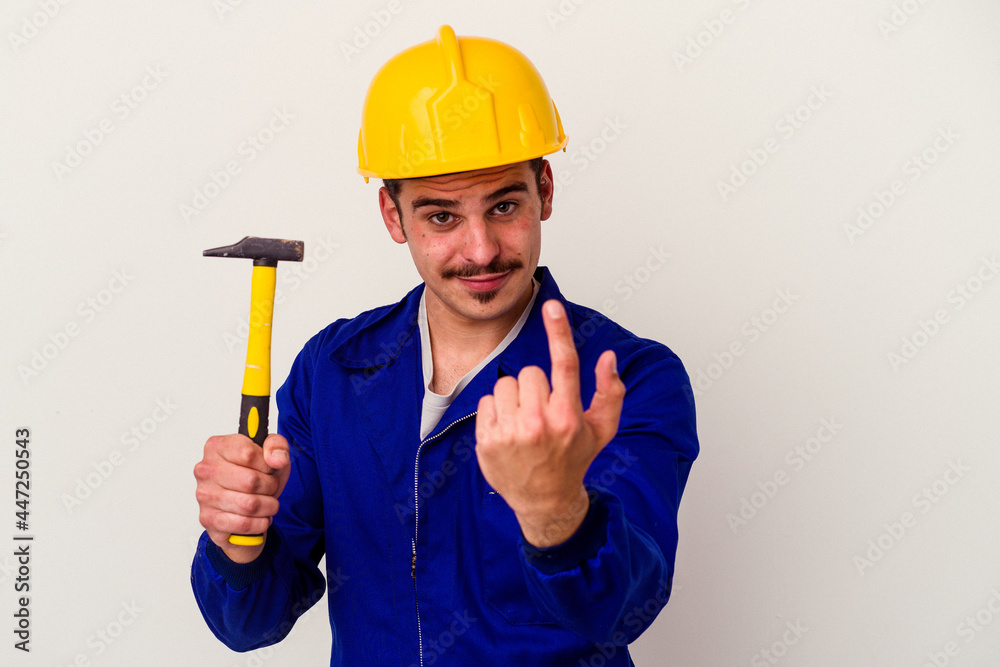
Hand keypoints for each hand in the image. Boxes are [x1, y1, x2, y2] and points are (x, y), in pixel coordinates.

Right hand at [193, 433, 290, 562]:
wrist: (247, 501)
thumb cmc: (256, 472)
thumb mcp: (272, 452)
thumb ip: (277, 446)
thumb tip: (276, 460)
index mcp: (217, 446)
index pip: (248, 454)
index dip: (267, 465)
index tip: (270, 469)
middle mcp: (206, 470)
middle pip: (250, 482)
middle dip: (271, 487)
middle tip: (272, 488)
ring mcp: (204, 495)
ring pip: (249, 505)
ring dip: (268, 506)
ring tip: (268, 502)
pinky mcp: (208, 518)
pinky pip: (243, 524)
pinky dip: (259, 523)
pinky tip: (260, 517)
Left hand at [475, 299, 625, 546]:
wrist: (545, 502)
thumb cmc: (574, 459)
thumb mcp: (601, 429)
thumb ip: (610, 391)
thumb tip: (608, 357)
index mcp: (569, 417)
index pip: (565, 364)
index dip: (559, 331)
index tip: (551, 306)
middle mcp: (539, 424)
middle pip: (531, 373)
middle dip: (536, 386)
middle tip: (542, 411)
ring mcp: (510, 433)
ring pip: (506, 385)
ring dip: (514, 398)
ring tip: (524, 423)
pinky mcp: (487, 441)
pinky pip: (487, 401)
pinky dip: (496, 412)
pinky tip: (507, 431)